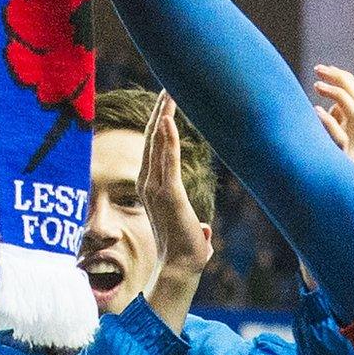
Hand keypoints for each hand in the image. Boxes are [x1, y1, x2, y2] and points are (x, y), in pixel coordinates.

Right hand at [140, 92, 210, 331]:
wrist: (181, 268)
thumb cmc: (186, 251)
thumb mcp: (190, 230)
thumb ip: (195, 225)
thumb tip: (204, 232)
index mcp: (152, 187)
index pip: (154, 147)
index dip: (159, 123)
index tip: (166, 102)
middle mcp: (148, 183)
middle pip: (153, 139)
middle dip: (160, 111)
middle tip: (168, 86)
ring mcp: (155, 188)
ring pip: (157, 144)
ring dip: (163, 117)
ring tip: (168, 93)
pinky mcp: (168, 194)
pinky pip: (166, 161)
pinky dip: (167, 139)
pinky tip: (168, 119)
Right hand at [300, 66, 353, 289]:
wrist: (339, 201)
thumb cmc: (322, 221)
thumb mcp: (316, 234)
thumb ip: (316, 256)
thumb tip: (312, 287)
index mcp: (348, 168)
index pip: (348, 142)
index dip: (333, 127)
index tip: (314, 113)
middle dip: (341, 96)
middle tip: (317, 85)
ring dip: (340, 84)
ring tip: (318, 74)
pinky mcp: (348, 122)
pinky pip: (351, 96)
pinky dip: (337, 83)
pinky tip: (317, 76)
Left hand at [312, 65, 353, 165]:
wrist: (321, 200)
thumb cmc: (316, 166)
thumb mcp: (322, 139)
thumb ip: (328, 121)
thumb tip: (323, 95)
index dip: (344, 80)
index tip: (324, 68)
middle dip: (342, 82)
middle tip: (318, 70)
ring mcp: (351, 151)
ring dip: (339, 97)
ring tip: (317, 86)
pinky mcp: (341, 164)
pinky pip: (339, 140)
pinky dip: (329, 123)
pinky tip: (315, 112)